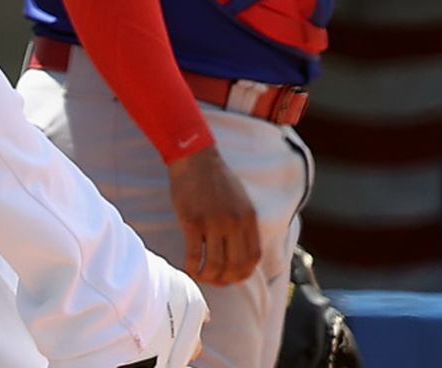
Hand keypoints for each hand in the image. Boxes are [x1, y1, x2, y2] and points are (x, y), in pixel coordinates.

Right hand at [166, 144, 263, 286]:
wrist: (195, 158)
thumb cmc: (216, 179)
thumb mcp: (242, 200)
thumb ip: (244, 225)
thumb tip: (243, 253)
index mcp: (249, 218)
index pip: (253, 257)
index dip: (244, 273)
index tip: (234, 279)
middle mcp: (234, 223)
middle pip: (234, 265)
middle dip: (225, 280)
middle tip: (215, 282)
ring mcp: (213, 223)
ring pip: (214, 264)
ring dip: (208, 277)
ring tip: (201, 277)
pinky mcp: (192, 221)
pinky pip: (193, 254)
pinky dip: (191, 267)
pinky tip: (188, 269)